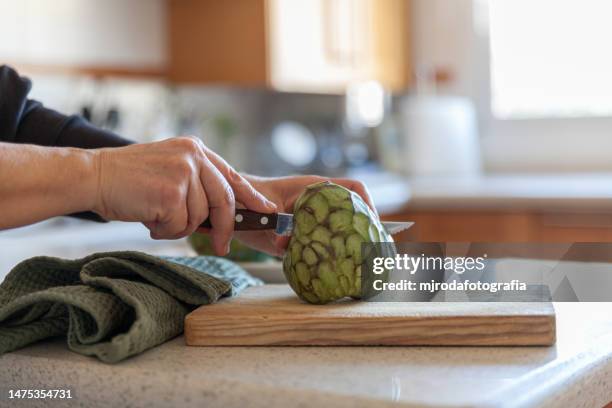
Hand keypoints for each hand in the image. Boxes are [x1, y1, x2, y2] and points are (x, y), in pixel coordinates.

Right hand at [93, 137, 275, 253]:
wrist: (93, 175)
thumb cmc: (129, 179)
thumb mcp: (170, 170)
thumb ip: (196, 183)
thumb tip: (223, 214)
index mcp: (195, 149)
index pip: (232, 176)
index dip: (250, 197)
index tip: (266, 210)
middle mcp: (193, 156)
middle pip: (223, 200)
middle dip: (225, 228)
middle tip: (223, 246)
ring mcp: (183, 173)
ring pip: (199, 217)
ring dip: (178, 226)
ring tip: (155, 215)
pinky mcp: (171, 193)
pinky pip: (180, 226)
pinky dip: (164, 230)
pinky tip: (147, 217)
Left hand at [231, 175, 375, 255]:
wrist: (233, 211)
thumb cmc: (247, 198)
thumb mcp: (263, 209)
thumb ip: (276, 224)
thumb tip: (285, 242)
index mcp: (314, 189)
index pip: (353, 188)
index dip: (368, 203)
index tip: (373, 224)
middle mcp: (319, 205)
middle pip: (353, 213)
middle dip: (367, 230)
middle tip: (377, 251)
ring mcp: (313, 223)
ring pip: (340, 233)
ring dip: (350, 246)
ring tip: (365, 265)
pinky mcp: (303, 239)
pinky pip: (323, 248)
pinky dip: (330, 260)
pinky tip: (336, 272)